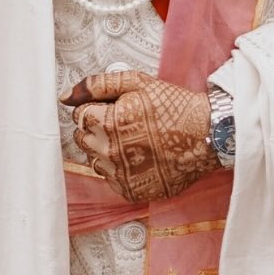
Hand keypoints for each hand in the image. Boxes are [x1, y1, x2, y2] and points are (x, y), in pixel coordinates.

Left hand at [61, 70, 212, 203]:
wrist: (207, 136)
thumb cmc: (174, 107)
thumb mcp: (136, 83)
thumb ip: (97, 86)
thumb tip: (66, 96)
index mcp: (107, 124)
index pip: (79, 117)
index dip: (96, 109)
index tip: (114, 108)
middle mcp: (110, 153)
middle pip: (83, 140)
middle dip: (97, 129)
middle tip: (124, 122)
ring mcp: (121, 175)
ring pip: (96, 160)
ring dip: (107, 149)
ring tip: (134, 140)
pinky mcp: (132, 191)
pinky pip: (112, 179)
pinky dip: (120, 168)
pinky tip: (140, 157)